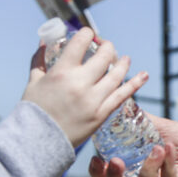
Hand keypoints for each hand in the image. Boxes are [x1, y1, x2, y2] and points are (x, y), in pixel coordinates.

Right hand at [22, 28, 147, 147]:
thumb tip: (44, 42)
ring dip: (123, 63)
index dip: (87, 34)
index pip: (80, 43)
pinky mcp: (102, 114)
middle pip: (103, 57)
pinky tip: (143, 75)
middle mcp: (80, 83)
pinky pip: (122, 95)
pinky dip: (135, 84)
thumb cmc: (34, 111)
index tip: (89, 34)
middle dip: (107, 47)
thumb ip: (40, 60)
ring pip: (116, 75)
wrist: (37, 142)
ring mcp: (93, 99)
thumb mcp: (33, 82)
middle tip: (106, 47)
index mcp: (61, 72)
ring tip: (125, 59)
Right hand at [89, 114, 177, 176]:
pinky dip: (168, 166)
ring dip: (148, 168)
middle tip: (112, 162)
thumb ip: (141, 121)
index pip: (109, 174)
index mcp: (136, 169)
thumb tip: (121, 102)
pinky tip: (170, 149)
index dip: (99, 170)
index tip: (94, 156)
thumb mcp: (163, 129)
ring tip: (157, 148)